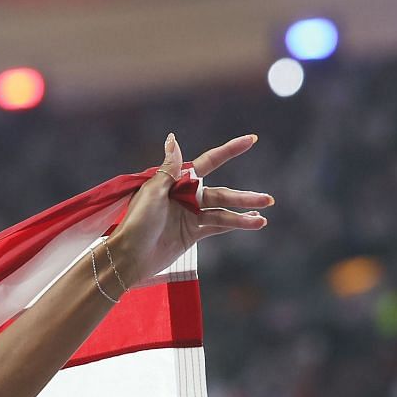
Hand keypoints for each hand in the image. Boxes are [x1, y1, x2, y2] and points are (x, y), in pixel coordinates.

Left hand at [109, 132, 271, 281]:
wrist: (128, 257)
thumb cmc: (136, 223)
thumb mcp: (152, 193)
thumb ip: (169, 169)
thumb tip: (173, 138)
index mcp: (175, 183)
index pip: (207, 163)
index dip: (229, 151)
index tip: (252, 140)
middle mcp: (185, 197)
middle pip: (219, 193)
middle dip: (242, 197)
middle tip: (268, 199)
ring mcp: (190, 216)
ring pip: (222, 211)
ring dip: (243, 214)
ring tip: (264, 215)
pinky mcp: (192, 234)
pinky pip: (218, 226)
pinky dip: (235, 224)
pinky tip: (254, 223)